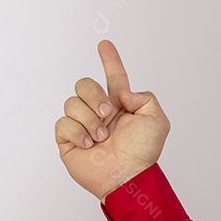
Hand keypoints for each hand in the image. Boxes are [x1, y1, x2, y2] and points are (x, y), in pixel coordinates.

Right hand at [55, 40, 169, 201]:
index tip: (104, 44)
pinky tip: (89, 144)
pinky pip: (63, 122)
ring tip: (101, 137)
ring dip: (89, 119)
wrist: (127, 175)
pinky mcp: (68, 139)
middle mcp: (99, 111)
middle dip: (94, 96)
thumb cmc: (144, 153)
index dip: (109, 60)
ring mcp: (82, 125)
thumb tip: (122, 94)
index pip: (113, 77)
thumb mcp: (157, 120)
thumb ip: (143, 97)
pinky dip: (78, 132)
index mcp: (120, 105)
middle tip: (107, 114)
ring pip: (71, 102)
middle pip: (83, 84)